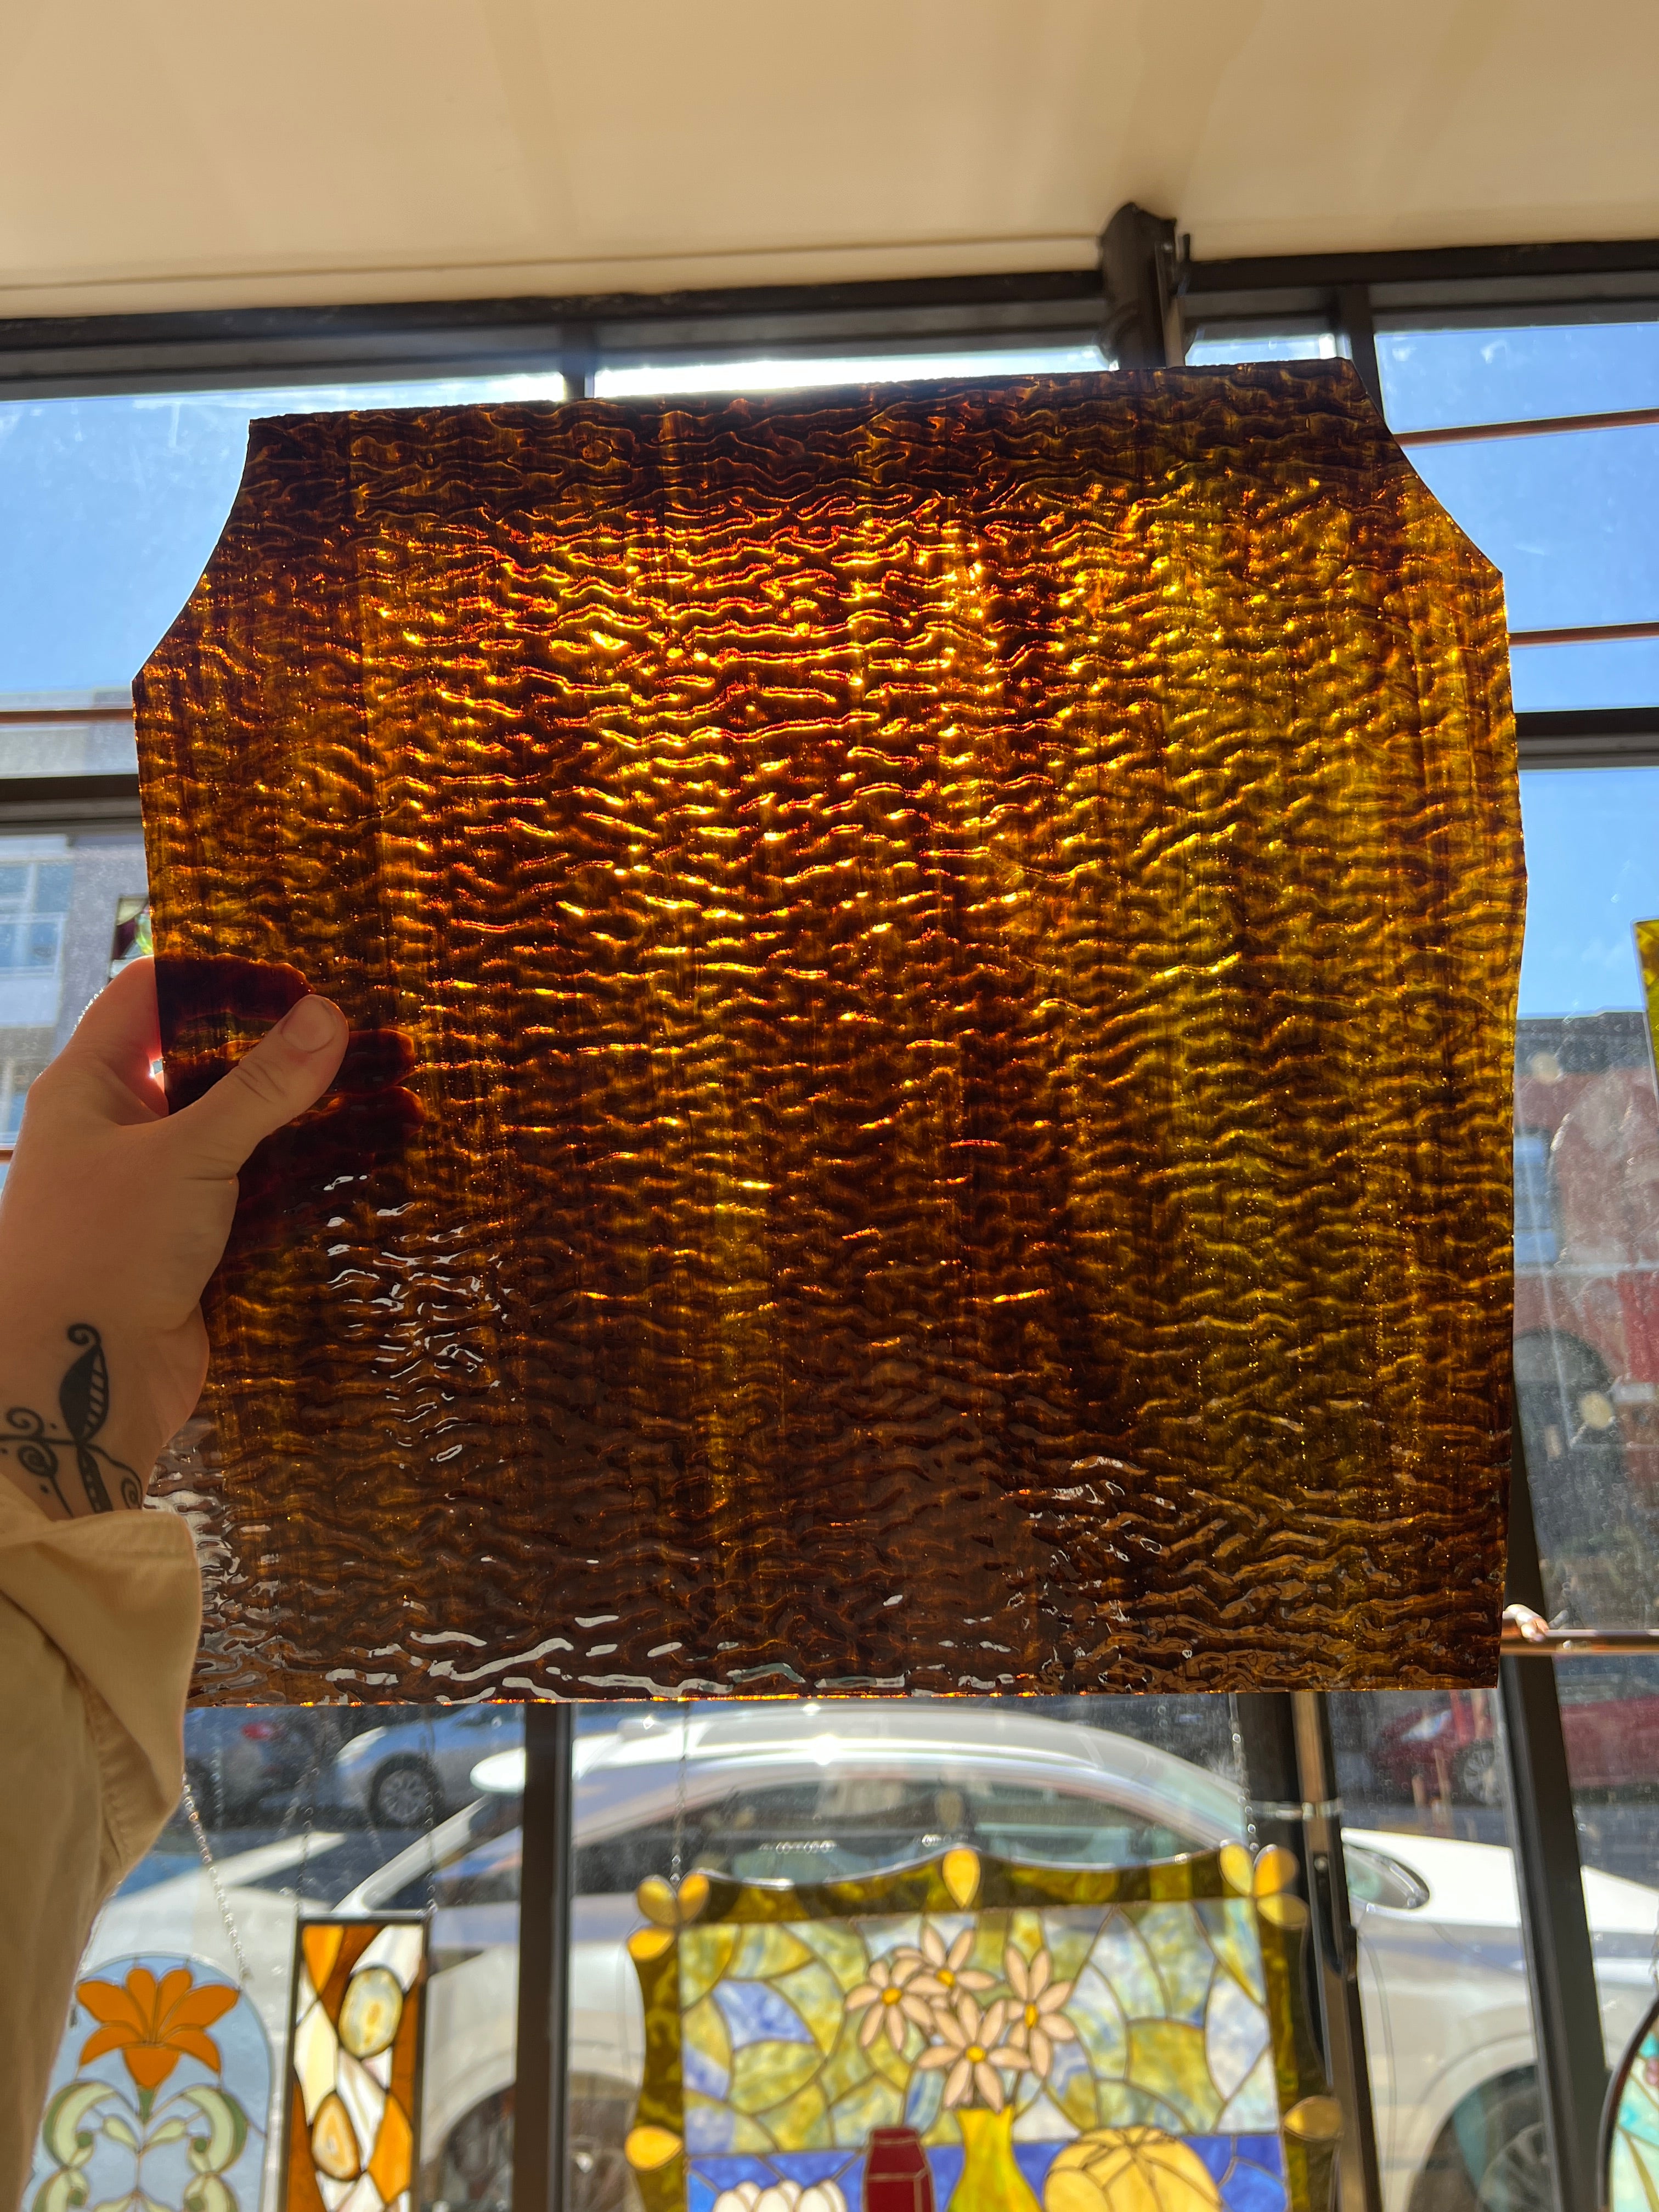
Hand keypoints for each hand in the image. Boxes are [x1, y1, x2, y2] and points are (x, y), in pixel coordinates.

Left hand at [0, 956, 346, 1517]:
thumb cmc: (102, 1253)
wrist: (74, 1385)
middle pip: (212, 1064)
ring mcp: (157, 1189)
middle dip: (291, 1052)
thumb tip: (328, 1013)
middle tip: (371, 1040)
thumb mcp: (187, 1154)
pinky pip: (259, 1191)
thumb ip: (261, 1086)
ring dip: (314, 1115)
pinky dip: (310, 1174)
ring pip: (245, 1132)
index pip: (153, 996)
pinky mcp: (192, 1243)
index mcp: (91, 1087)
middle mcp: (120, 1130)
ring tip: (397, 1097)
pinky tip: (370, 1159)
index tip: (301, 986)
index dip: (224, 981)